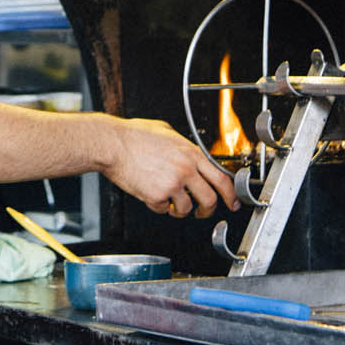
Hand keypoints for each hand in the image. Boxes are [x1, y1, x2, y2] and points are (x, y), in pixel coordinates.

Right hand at [102, 116, 238, 217]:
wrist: (112, 144)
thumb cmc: (134, 135)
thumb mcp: (167, 132)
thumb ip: (183, 146)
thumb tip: (190, 154)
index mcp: (191, 153)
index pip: (221, 178)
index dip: (230, 194)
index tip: (232, 202)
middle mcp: (185, 169)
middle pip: (209, 199)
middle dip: (208, 210)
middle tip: (203, 212)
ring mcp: (172, 184)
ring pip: (186, 209)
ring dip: (179, 210)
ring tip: (170, 202)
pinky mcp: (156, 196)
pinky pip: (164, 210)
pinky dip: (159, 207)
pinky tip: (152, 195)